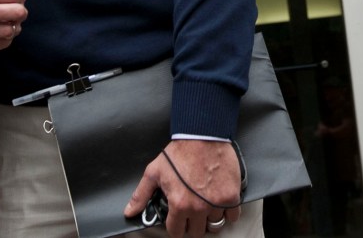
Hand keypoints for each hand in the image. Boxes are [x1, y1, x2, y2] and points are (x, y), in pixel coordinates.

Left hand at [124, 140, 241, 237]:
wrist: (203, 135)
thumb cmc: (179, 152)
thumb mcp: (154, 172)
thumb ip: (141, 195)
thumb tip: (130, 211)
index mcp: (179, 204)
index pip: (176, 232)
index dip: (175, 226)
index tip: (177, 220)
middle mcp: (198, 208)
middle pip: (196, 233)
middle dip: (192, 225)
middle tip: (191, 213)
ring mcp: (217, 203)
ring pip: (215, 225)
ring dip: (209, 218)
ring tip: (205, 206)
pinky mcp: (231, 197)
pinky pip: (232, 217)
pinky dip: (227, 213)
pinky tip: (220, 203)